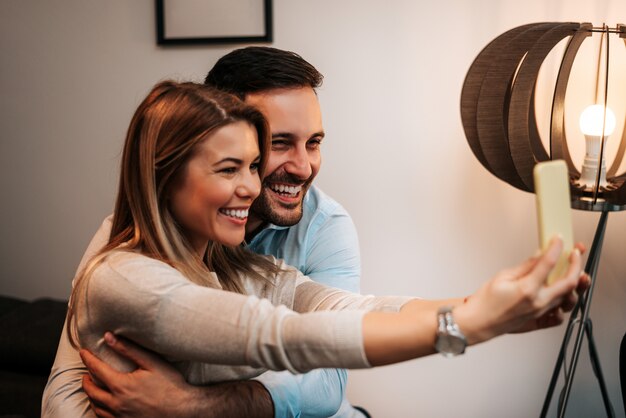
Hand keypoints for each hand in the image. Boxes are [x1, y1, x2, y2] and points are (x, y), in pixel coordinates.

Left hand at [80, 333, 199, 417]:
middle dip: (86, 379)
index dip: (88, 359)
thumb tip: (109, 337)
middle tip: (86, 371)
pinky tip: (103, 404)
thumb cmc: (170, 384)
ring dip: (90, 395)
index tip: (83, 352)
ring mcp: (119, 416)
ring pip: (95, 406)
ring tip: (92, 387)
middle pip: (91, 390)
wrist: (182, 409)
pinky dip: (99, 409)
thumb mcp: (151, 362)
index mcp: (121, 386)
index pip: (96, 369)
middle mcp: (116, 403)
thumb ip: (128, 349)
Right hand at [455, 237, 583, 343]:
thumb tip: (540, 254)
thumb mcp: (503, 276)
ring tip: (575, 273)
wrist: (479, 322)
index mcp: (527, 289)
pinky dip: (564, 305)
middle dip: (576, 264)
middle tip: (575, 254)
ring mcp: (541, 313)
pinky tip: (561, 295)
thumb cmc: (486, 302)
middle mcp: (538, 302)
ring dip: (575, 284)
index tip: (558, 239)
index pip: (548, 263)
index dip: (556, 247)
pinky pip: (560, 315)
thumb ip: (526, 266)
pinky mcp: (540, 321)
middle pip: (569, 282)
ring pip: (569, 298)